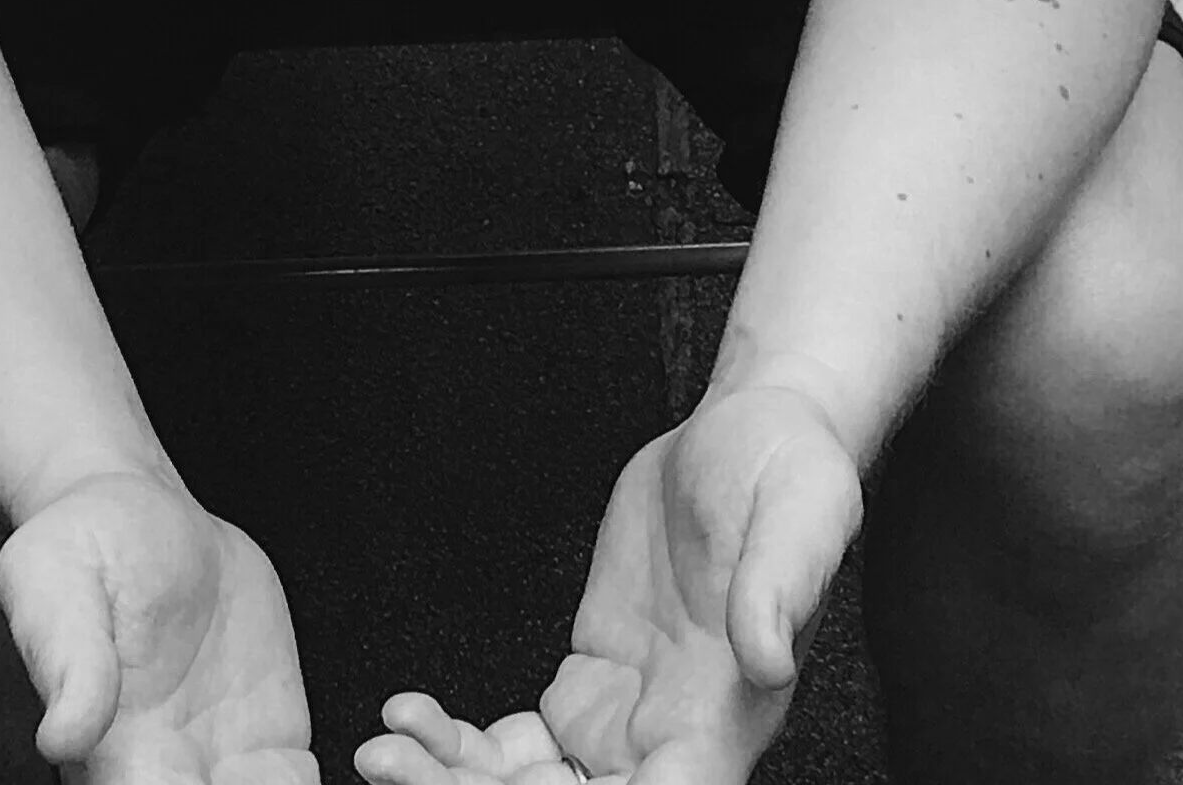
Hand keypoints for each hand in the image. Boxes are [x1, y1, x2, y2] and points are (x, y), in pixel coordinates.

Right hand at [0, 469, 315, 784]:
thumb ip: (71, 662)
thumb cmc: (81, 546)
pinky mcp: (268, 721)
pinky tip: (327, 752)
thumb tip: (62, 736)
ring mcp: (224, 751)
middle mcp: (174, 767)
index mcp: (116, 755)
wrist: (136, 508)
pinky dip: (311, 781)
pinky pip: (297, 780)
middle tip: (263, 765)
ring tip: (288, 757)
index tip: (217, 776)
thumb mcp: (58, 584)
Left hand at [357, 387, 860, 784]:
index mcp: (725, 717)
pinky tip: (410, 715)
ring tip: (382, 749)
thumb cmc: (792, 470)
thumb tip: (770, 658)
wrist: (748, 431)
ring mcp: (627, 714)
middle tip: (398, 768)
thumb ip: (779, 589)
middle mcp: (673, 736)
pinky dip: (458, 744)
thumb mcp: (800, 515)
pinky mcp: (592, 678)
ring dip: (456, 780)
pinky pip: (516, 746)